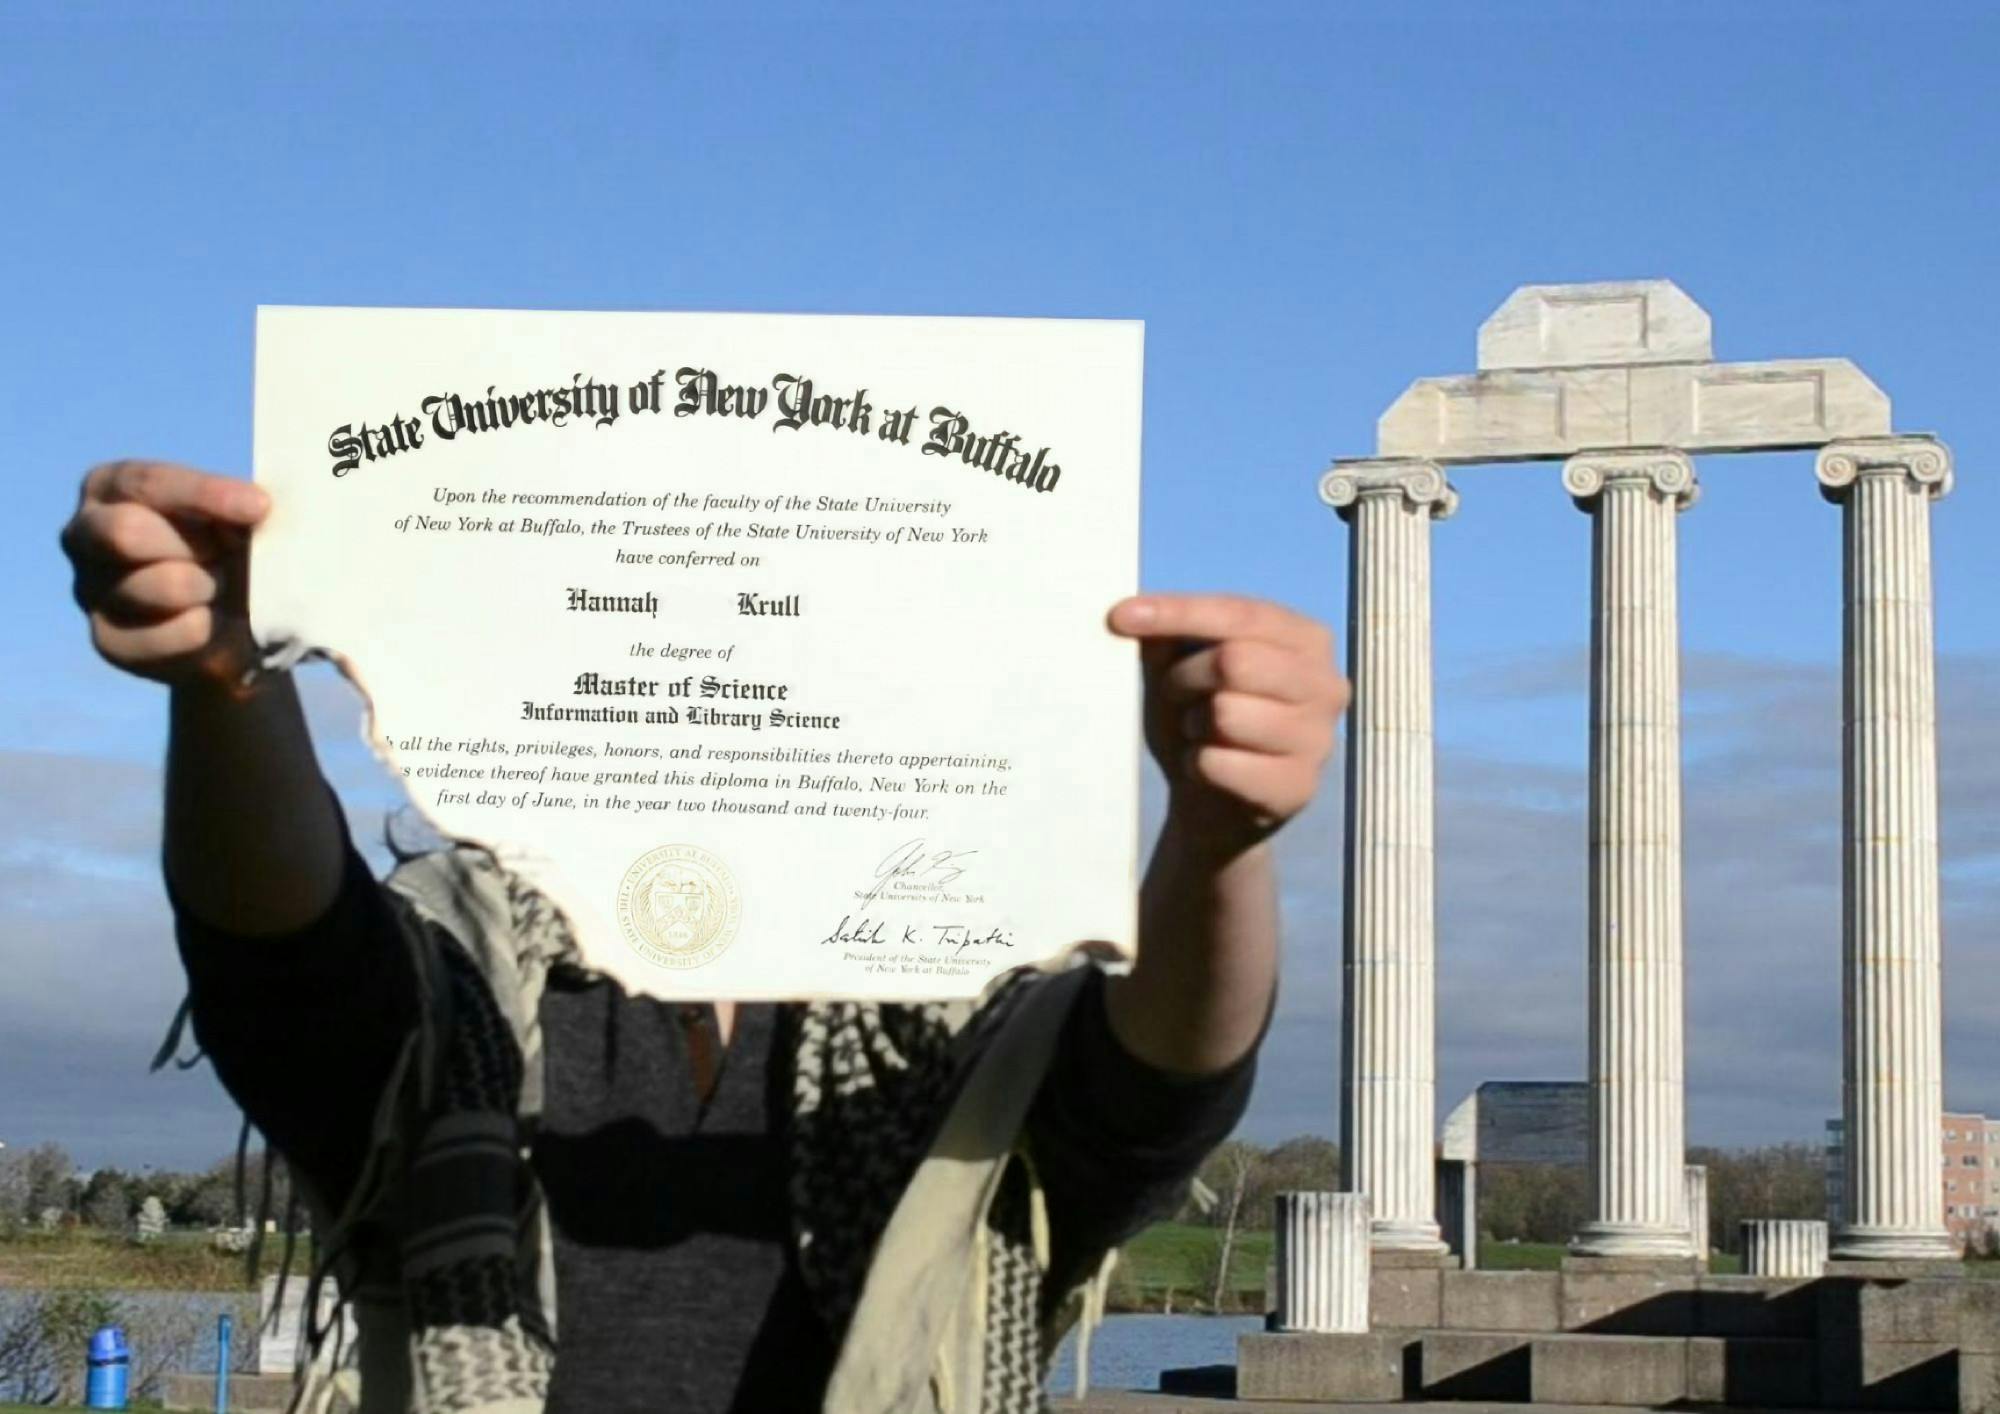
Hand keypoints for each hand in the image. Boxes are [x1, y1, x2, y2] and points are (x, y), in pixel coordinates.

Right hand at [61, 460, 269, 688]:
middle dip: (193, 546)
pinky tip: (207, 620)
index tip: (259, 507)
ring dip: (206, 587)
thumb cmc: (227, 549)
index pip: (147, 483)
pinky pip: (165, 635)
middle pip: (126, 532)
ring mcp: (87, 589)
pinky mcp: (106, 641)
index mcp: (110, 487)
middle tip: (220, 556)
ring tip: (215, 586)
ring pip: (158, 586)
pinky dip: (202, 628)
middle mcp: (83, 535)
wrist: (233, 622)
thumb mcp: (235, 517)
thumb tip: (254, 508)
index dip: (205, 494)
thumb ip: (235, 506)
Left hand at [1108, 593, 1348, 849]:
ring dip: (1192, 723)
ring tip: (1198, 733)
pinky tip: (1208, 769)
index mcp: (1306, 639)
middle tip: (1174, 694)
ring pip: (1226, 713)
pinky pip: (1218, 763)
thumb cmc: (1201, 722)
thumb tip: (1136, 615)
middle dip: (1184, 677)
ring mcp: (1319, 740)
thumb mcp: (1180, 670)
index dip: (1177, 612)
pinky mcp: (1297, 788)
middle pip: (1235, 661)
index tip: (1118, 616)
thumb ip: (1168, 639)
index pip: (1239, 613)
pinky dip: (1195, 764)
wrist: (1214, 805)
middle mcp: (1326, 685)